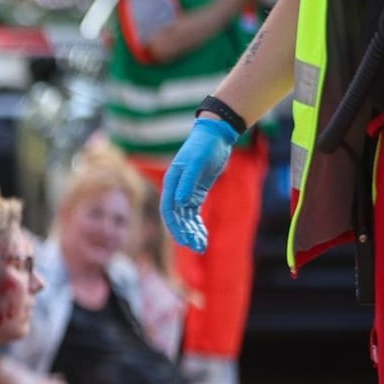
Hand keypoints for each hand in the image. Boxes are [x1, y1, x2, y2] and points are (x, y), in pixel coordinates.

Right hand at [161, 115, 238, 252]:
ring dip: (192, 232)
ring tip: (201, 246)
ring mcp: (185, 193)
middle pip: (177, 217)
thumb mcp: (197, 163)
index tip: (184, 240)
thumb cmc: (204, 147)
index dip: (175, 226)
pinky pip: (194, 214)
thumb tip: (180, 202)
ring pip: (185, 218)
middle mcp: (175, 190)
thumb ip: (188, 182)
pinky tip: (202, 236)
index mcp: (171, 183)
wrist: (215, 136)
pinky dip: (197, 225)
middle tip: (197, 247)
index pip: (168, 210)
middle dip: (185, 233)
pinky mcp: (196, 193)